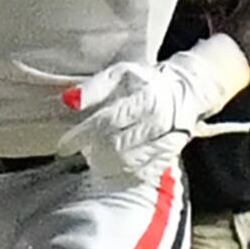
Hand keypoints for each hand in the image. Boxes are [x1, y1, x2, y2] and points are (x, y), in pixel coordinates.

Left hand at [47, 34, 249, 185]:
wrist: (186, 90)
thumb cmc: (145, 81)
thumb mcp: (119, 74)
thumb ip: (93, 88)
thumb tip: (68, 101)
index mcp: (147, 97)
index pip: (108, 121)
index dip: (82, 135)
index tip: (64, 145)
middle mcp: (160, 121)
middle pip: (118, 146)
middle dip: (93, 152)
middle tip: (83, 150)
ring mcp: (168, 141)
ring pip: (130, 163)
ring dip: (106, 165)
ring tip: (95, 157)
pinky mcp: (170, 156)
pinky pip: (143, 173)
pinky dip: (123, 174)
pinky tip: (113, 166)